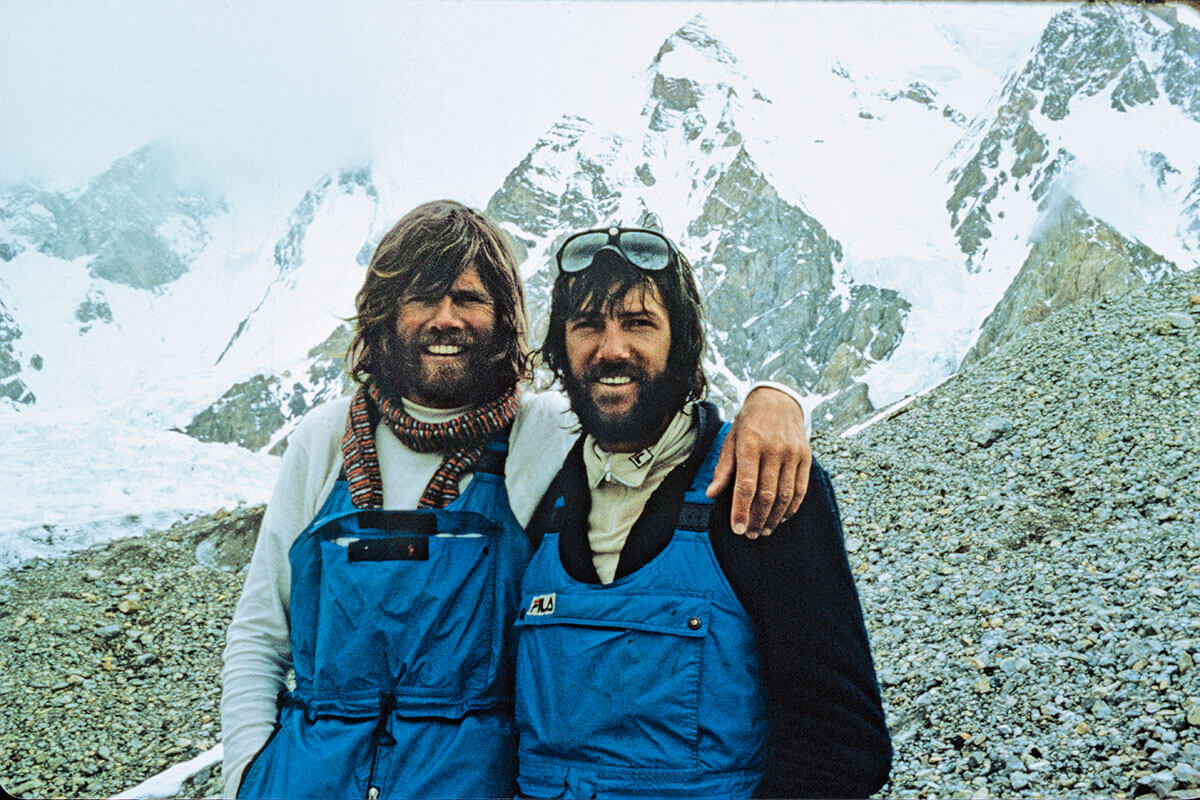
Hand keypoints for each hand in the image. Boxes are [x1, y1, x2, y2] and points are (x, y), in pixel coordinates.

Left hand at [707, 386, 810, 537]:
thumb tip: (711, 494)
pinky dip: (792, 507)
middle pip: (767, 494)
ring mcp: (793, 454)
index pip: (745, 485)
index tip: (737, 529)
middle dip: (757, 519)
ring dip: (774, 518)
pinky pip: (801, 489)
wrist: (778, 401)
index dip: (740, 510)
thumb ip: (723, 468)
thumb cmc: (749, 423)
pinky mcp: (806, 457)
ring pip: (785, 495)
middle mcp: (774, 450)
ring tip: (764, 530)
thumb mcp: (731, 439)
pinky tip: (782, 517)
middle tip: (750, 534)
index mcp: (750, 445)